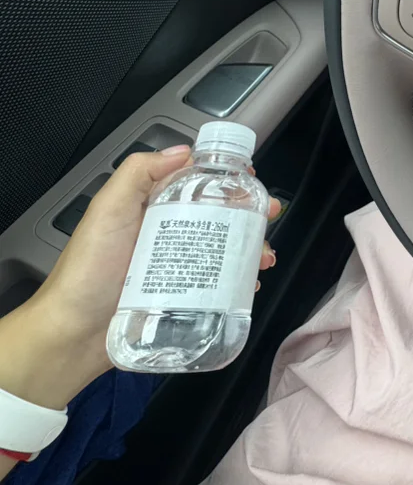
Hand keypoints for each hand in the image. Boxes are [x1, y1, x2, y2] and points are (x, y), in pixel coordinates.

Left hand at [0, 147, 280, 412]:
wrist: (73, 333)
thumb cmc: (86, 271)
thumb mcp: (107, 209)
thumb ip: (138, 173)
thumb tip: (182, 151)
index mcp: (149, 209)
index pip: (193, 184)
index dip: (224, 178)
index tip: (248, 177)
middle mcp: (165, 236)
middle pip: (217, 217)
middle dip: (248, 214)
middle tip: (268, 215)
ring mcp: (175, 269)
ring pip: (222, 252)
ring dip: (250, 250)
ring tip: (263, 256)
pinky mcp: (181, 299)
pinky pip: (217, 287)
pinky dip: (239, 283)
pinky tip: (250, 284)